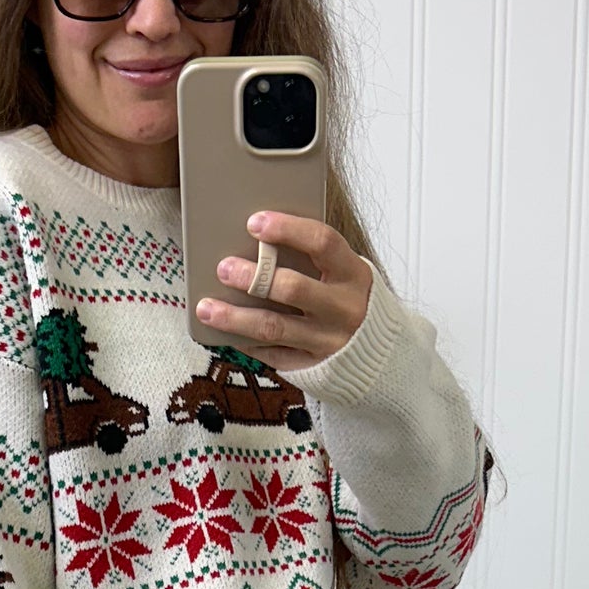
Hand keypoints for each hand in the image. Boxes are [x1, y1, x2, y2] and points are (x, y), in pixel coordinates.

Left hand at [198, 211, 373, 373]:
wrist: (382, 356)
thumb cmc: (349, 301)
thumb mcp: (344, 275)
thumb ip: (313, 259)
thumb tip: (259, 236)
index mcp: (354, 274)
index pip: (323, 242)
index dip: (288, 229)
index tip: (255, 222)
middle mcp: (344, 309)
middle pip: (293, 288)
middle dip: (253, 276)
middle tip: (223, 267)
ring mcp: (328, 341)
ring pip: (273, 327)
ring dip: (235, 316)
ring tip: (206, 307)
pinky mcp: (312, 366)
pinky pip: (272, 353)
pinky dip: (245, 342)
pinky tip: (223, 333)